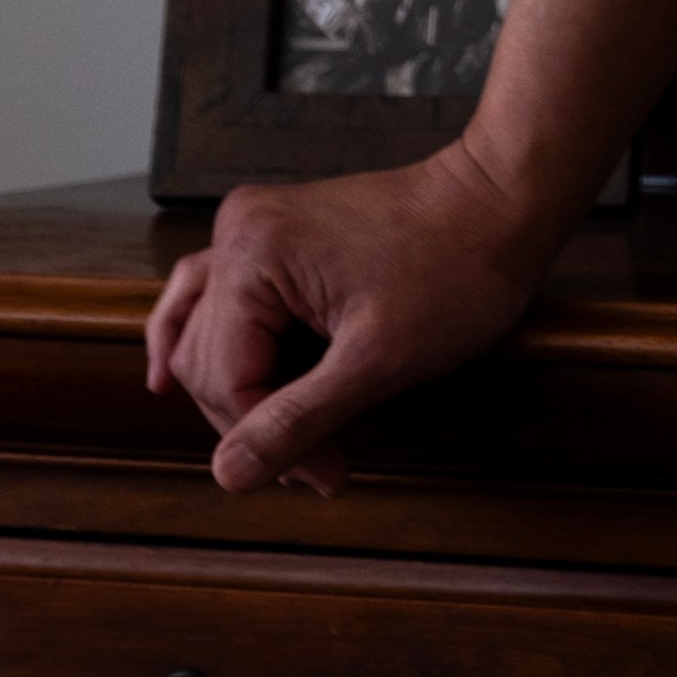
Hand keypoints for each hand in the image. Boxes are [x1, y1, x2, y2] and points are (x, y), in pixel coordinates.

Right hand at [141, 143, 552, 496]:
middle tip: (315, 469)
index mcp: (255, 254)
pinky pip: (217, 293)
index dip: (269, 442)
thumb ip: (297, 421)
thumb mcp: (378, 361)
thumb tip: (228, 477)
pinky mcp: (277, 233)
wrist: (502, 199)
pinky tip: (173, 375)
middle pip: (211, 358)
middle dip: (256, 423)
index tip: (326, 475)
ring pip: (207, 331)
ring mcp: (256, 226)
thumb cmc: (457, 269)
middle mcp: (240, 231)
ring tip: (259, 448)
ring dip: (230, 394)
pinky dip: (205, 338)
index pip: (228, 379)